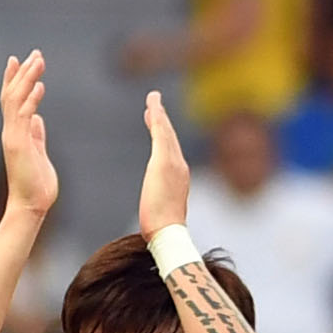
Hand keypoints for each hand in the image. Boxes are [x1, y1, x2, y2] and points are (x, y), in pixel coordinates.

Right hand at [0, 53, 56, 218]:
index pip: (13, 99)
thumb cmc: (36, 184)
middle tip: (35, 53)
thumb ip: (37, 135)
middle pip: (12, 93)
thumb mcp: (39, 153)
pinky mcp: (18, 144)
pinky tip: (40, 86)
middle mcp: (11, 130)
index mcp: (16, 131)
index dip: (15, 79)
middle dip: (23, 72)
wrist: (31, 205)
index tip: (21, 60)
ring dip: (28, 79)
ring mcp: (13, 136)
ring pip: (16, 100)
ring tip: (38, 61)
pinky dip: (31, 100)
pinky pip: (23, 116)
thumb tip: (38, 119)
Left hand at [137, 91, 191, 237]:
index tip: (154, 121)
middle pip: (169, 138)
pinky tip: (152, 107)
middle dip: (162, 120)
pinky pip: (160, 133)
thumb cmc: (162, 229)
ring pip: (165, 132)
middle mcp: (179, 167)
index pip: (169, 151)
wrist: (168, 232)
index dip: (163, 135)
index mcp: (178, 177)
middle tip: (154, 103)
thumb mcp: (160, 214)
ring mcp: (173, 163)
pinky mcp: (163, 161)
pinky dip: (157, 118)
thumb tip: (155, 219)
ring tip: (153, 100)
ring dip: (159, 114)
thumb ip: (159, 208)